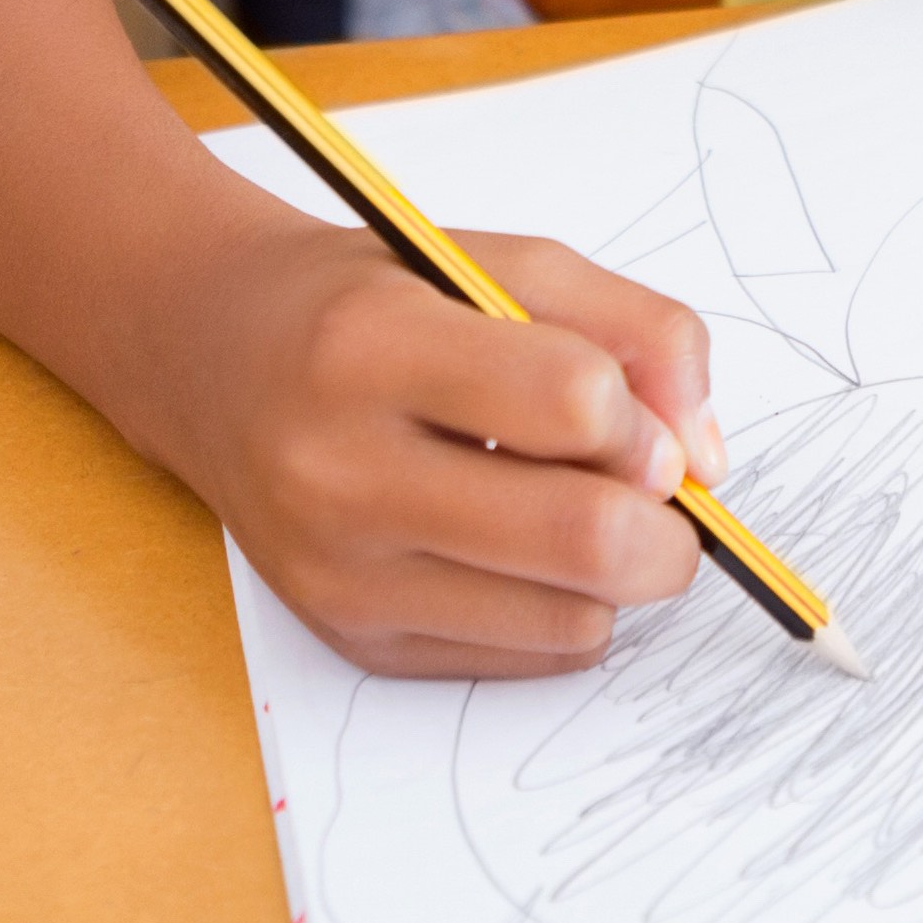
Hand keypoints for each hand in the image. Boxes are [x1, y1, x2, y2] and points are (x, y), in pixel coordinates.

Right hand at [166, 222, 725, 678]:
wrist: (214, 358)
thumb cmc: (374, 302)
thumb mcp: (504, 264)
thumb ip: (636, 331)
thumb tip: (708, 460)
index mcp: (371, 347)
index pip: (570, 403)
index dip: (644, 420)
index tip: (641, 422)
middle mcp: (339, 470)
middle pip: (582, 538)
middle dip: (667, 527)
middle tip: (659, 494)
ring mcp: (340, 572)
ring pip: (571, 617)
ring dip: (616, 574)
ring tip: (577, 509)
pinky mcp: (354, 640)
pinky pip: (531, 657)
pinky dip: (565, 612)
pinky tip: (521, 550)